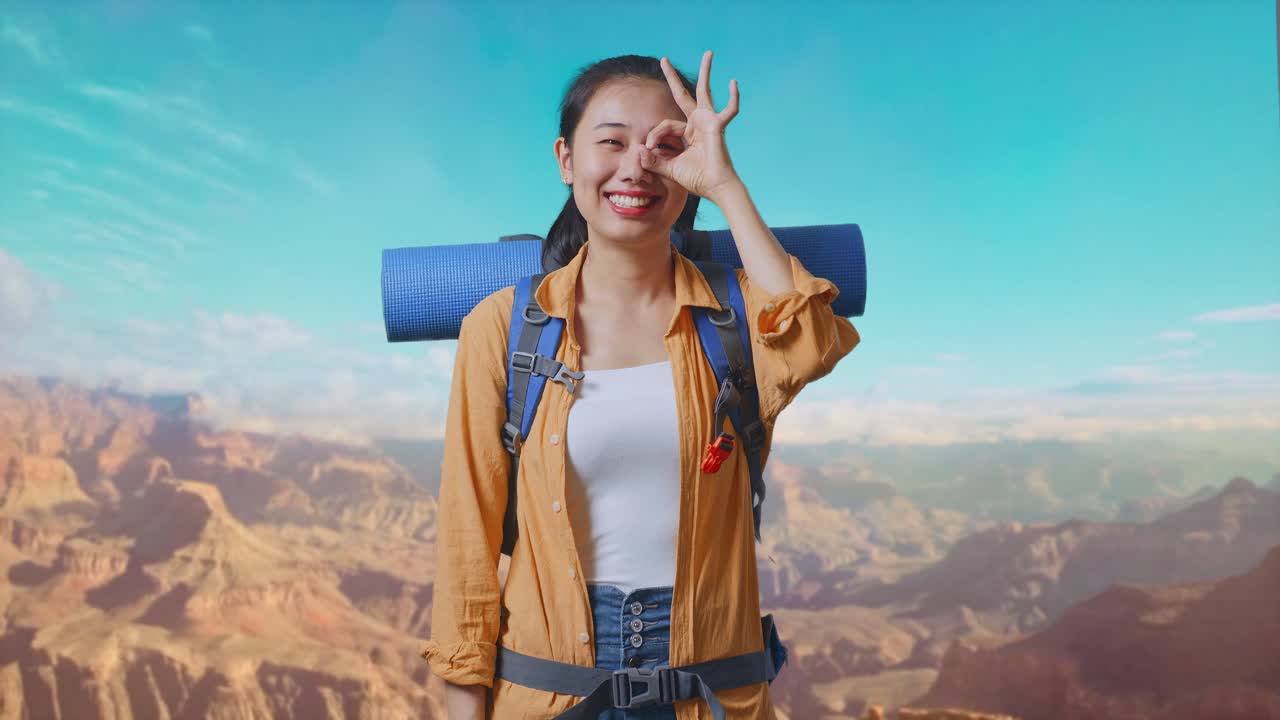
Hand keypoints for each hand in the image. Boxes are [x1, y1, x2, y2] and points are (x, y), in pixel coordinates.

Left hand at [640, 50, 742, 203]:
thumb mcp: (670, 169)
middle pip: (683, 95)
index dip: (655, 134)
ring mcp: (709, 122)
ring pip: (704, 92)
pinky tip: (733, 83)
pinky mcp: (718, 126)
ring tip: (708, 53)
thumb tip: (638, 149)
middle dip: (672, 78)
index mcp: (687, 133)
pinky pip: (729, 109)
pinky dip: (733, 97)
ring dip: (705, 72)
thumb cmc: (697, 179)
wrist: (715, 188)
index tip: (650, 147)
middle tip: (663, 60)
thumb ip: (654, 161)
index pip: (665, 124)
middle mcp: (698, 123)